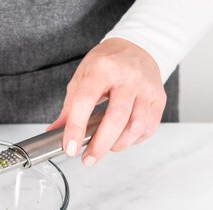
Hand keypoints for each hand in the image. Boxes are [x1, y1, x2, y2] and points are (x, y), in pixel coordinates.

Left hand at [47, 38, 166, 165]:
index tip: (70, 148)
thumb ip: (69, 107)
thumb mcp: (81, 78)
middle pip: (115, 118)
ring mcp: (146, 87)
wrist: (136, 46)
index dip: (76, 127)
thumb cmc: (106, 64)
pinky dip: (133, 140)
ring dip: (118, 144)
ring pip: (135, 126)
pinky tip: (122, 138)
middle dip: (100, 145)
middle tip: (88, 159)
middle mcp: (127, 77)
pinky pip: (148, 127)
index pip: (86, 100)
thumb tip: (54, 132)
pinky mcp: (158, 98)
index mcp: (102, 69)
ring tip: (106, 147)